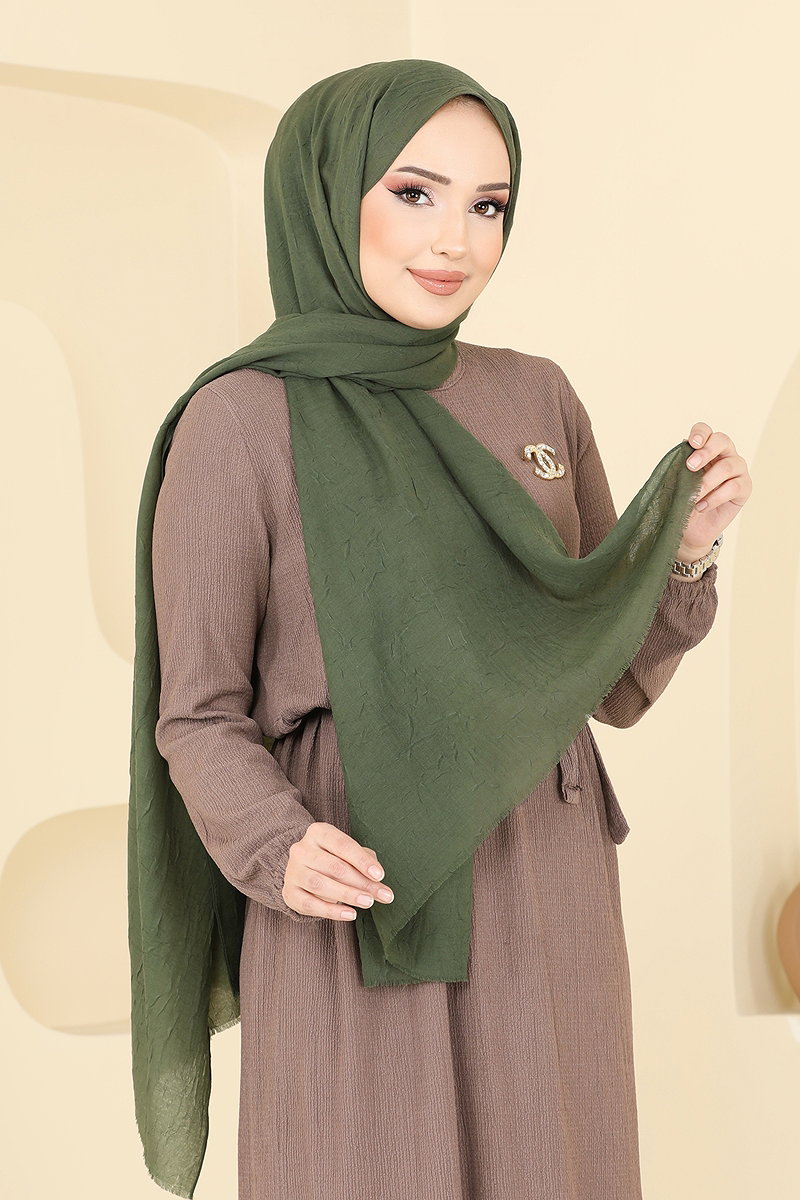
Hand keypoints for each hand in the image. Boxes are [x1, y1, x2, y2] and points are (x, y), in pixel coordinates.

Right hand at [282, 821, 393, 919]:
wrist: (301, 869)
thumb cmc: (332, 858)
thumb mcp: (347, 852)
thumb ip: (364, 862)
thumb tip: (378, 880)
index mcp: (318, 832)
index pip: (343, 845)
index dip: (362, 861)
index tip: (380, 875)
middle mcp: (302, 849)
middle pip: (334, 867)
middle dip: (361, 882)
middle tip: (381, 895)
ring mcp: (293, 871)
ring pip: (320, 884)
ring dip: (347, 895)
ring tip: (368, 902)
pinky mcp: (289, 893)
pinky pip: (310, 904)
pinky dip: (332, 912)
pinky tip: (351, 914)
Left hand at [678, 422, 752, 560]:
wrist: (689, 529)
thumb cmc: (681, 501)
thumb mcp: (675, 483)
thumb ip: (678, 466)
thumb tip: (680, 449)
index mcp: (705, 448)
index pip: (706, 431)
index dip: (700, 433)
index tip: (691, 443)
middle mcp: (724, 454)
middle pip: (722, 440)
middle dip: (706, 451)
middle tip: (690, 466)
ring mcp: (737, 470)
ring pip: (728, 466)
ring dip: (707, 482)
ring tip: (692, 496)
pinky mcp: (745, 488)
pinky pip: (734, 487)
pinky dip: (715, 498)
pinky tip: (701, 506)